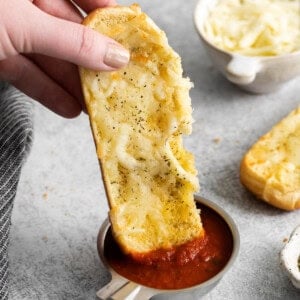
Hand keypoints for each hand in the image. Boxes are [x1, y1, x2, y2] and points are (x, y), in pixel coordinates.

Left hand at [0, 0, 129, 117]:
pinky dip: (47, 91)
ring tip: (95, 104)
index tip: (125, 38)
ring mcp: (10, 32)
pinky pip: (28, 73)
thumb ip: (72, 41)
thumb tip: (116, 56)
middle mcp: (24, 5)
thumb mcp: (24, 23)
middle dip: (91, 61)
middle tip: (113, 82)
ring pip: (49, 58)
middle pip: (68, 33)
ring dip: (72, 84)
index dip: (105, 14)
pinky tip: (68, 107)